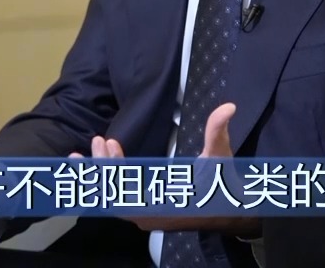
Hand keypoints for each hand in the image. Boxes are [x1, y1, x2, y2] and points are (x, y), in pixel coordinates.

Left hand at [74, 103, 259, 235]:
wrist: (230, 212)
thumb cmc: (223, 185)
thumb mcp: (219, 158)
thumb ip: (217, 133)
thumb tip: (228, 107)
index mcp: (164, 207)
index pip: (126, 192)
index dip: (114, 168)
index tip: (110, 143)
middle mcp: (149, 218)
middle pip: (112, 197)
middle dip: (102, 168)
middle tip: (97, 141)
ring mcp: (144, 217)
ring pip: (112, 199)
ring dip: (101, 174)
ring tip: (94, 148)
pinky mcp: (143, 213)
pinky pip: (118, 200)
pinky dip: (107, 183)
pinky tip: (101, 164)